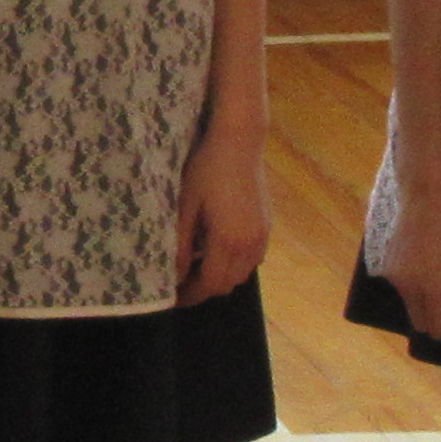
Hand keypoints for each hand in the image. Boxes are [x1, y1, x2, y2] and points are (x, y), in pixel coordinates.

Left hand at [176, 131, 269, 308]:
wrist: (240, 143)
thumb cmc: (206, 170)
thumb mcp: (185, 206)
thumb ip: (180, 245)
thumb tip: (173, 275)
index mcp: (227, 242)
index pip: (209, 284)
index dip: (190, 295)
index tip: (173, 298)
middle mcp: (250, 245)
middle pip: (227, 284)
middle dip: (203, 289)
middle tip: (180, 283)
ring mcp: (262, 236)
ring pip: (242, 274)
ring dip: (220, 278)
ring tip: (197, 266)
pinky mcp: (267, 227)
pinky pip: (252, 260)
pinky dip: (234, 265)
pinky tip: (217, 250)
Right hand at [376, 176, 440, 342]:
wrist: (422, 195)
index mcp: (430, 287)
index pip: (438, 329)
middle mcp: (407, 288)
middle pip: (422, 325)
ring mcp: (394, 278)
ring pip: (412, 308)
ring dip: (428, 306)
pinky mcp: (388, 267)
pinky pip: (404, 291)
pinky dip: (417, 291)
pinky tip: (429, 266)